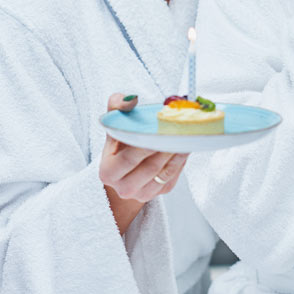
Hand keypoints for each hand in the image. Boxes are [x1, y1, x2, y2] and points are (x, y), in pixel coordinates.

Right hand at [99, 93, 188, 234]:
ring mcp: (142, 194)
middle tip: (178, 130)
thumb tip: (132, 98)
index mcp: (108, 172)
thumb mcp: (114, 123)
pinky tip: (184, 146)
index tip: (159, 130)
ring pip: (164, 173)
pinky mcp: (159, 193)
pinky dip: (180, 161)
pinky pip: (173, 177)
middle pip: (150, 167)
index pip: (129, 158)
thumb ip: (117, 106)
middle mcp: (123, 188)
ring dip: (177, 153)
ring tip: (185, 136)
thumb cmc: (120, 142)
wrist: (125, 168)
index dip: (146, 145)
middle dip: (165, 148)